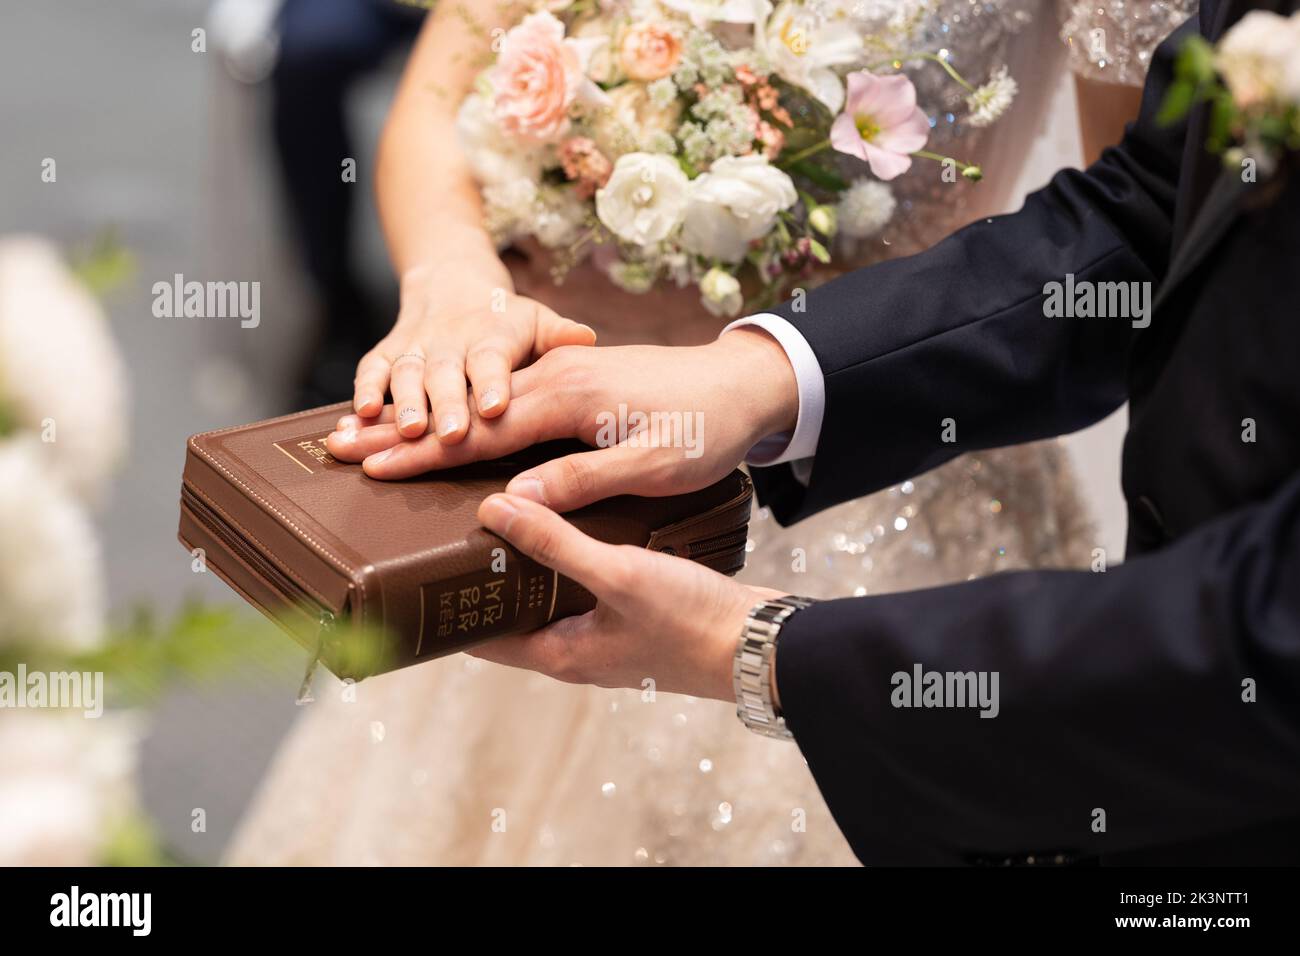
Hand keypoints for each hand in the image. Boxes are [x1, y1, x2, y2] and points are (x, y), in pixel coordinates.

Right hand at [327, 328, 799, 509]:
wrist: (742, 383)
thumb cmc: (703, 429)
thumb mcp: (653, 464)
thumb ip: (583, 480)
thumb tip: (512, 502)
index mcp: (568, 397)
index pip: (479, 433)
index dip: (422, 456)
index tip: (371, 470)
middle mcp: (554, 376)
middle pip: (463, 411)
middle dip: (400, 433)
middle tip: (339, 451)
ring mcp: (560, 372)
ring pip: (476, 400)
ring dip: (421, 419)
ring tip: (366, 434)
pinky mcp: (571, 377)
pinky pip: (502, 397)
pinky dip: (461, 412)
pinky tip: (437, 423)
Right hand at [349, 260, 596, 441]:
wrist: (450, 280)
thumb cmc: (506, 318)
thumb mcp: (536, 319)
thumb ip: (558, 334)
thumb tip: (587, 338)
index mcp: (491, 337)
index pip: (491, 360)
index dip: (491, 383)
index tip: (494, 409)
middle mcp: (449, 342)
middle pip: (446, 373)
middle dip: (445, 404)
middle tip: (450, 434)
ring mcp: (415, 348)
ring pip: (405, 374)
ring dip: (403, 404)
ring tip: (407, 433)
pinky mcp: (387, 353)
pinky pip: (371, 370)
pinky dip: (363, 391)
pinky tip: (358, 418)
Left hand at [471, 492, 785, 700]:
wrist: (762, 644)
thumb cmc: (693, 622)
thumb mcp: (619, 574)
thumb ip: (555, 542)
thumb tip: (494, 508)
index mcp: (557, 654)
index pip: (477, 637)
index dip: (445, 604)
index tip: (417, 564)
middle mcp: (573, 650)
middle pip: (507, 614)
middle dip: (481, 575)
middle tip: (454, 522)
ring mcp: (602, 636)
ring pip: (543, 599)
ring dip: (523, 564)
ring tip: (503, 512)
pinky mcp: (629, 619)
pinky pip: (579, 589)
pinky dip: (562, 559)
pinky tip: (567, 521)